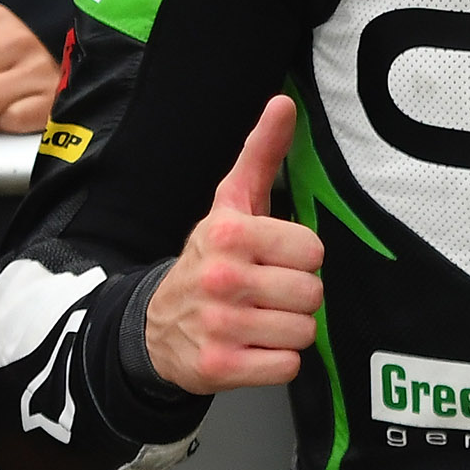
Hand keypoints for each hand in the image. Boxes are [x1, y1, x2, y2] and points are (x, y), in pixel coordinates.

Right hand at [143, 95, 321, 394]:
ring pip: (303, 332)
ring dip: (287, 331)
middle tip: (267, 293)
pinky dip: (276, 362)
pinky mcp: (220, 367)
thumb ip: (261, 154)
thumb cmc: (208, 260)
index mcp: (229, 233)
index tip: (274, 260)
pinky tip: (252, 346)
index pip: (313, 250)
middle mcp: (222, 278)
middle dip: (296, 297)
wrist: (155, 325)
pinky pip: (287, 367)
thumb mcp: (230, 204)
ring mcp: (220, 326)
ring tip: (259, 320)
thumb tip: (283, 103)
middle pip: (312, 294)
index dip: (300, 258)